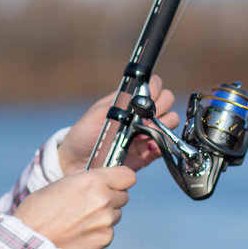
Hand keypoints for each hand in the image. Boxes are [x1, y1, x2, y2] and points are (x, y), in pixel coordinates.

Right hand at [14, 165, 135, 248]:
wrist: (30, 242)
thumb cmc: (38, 210)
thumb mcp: (61, 184)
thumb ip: (85, 180)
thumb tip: (99, 180)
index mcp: (93, 181)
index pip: (128, 176)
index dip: (120, 179)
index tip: (112, 183)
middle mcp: (104, 199)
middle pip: (123, 195)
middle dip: (111, 197)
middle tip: (89, 204)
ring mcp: (106, 221)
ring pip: (116, 213)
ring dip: (104, 215)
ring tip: (80, 220)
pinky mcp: (105, 238)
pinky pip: (109, 230)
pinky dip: (98, 231)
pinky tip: (80, 233)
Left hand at [57, 75, 180, 174]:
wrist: (76, 162)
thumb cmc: (83, 135)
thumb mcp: (98, 113)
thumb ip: (119, 102)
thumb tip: (138, 96)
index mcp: (130, 102)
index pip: (154, 86)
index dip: (155, 88)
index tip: (147, 97)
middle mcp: (141, 115)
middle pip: (167, 100)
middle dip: (160, 105)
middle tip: (146, 115)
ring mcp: (146, 133)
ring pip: (171, 121)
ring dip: (162, 123)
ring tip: (145, 130)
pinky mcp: (148, 153)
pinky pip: (165, 145)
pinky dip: (161, 143)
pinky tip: (148, 145)